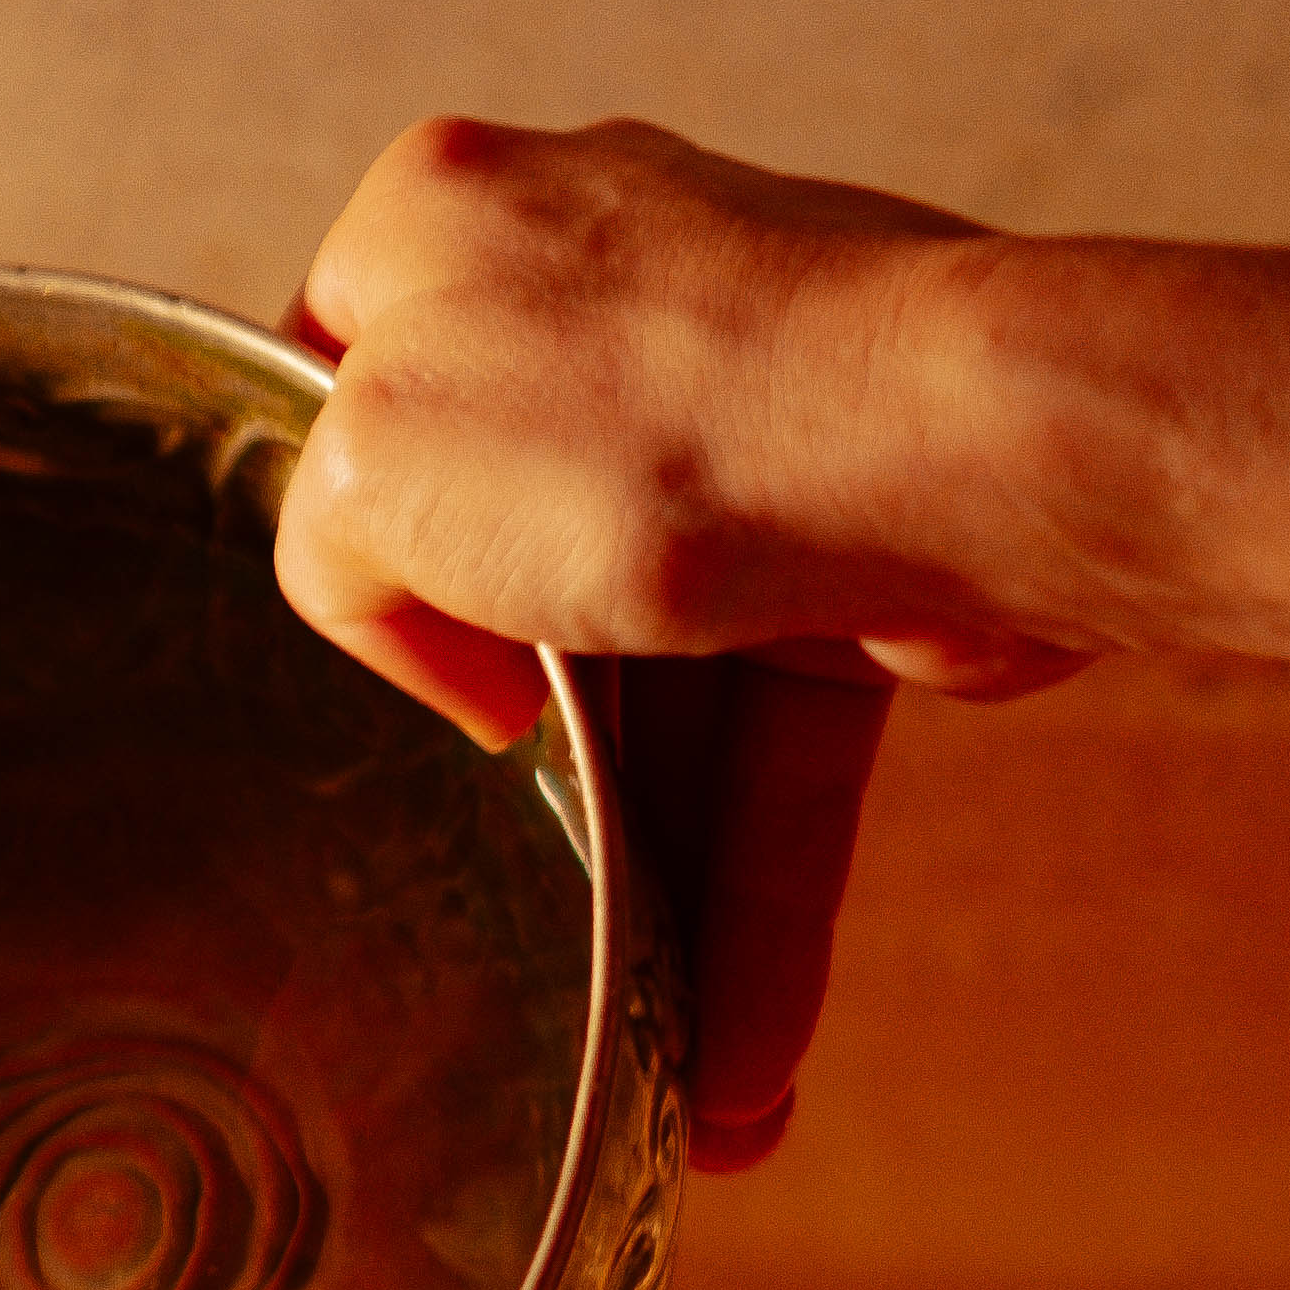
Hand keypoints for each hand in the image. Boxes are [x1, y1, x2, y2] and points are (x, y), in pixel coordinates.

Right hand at [275, 117, 1070, 1173]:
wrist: (963, 459)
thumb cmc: (654, 423)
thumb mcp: (366, 469)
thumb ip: (326, 543)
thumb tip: (435, 628)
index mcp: (443, 219)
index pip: (335, 363)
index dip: (340, 519)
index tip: (370, 642)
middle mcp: (601, 293)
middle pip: (502, 553)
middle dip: (514, 756)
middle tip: (488, 887)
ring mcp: (742, 416)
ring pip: (660, 680)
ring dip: (657, 889)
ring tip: (660, 1071)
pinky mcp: (856, 536)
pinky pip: (781, 738)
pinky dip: (761, 891)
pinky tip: (744, 1058)